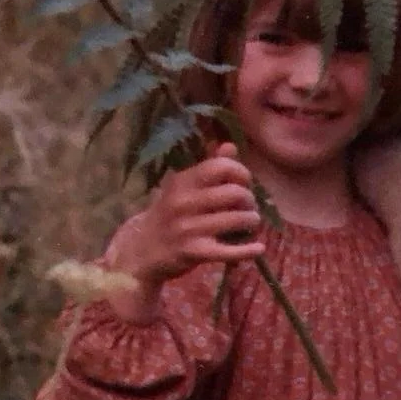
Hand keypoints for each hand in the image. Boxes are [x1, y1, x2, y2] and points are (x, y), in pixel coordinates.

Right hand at [103, 143, 263, 319]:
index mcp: (183, 182)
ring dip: (251, 222)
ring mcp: (189, 228)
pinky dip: (249, 250)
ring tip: (249, 224)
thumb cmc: (169, 216)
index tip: (244, 184)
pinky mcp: (195, 252)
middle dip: (250, 200)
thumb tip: (231, 146)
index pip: (222, 167)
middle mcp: (185, 202)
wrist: (141, 251)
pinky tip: (258, 248)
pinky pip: (230, 251)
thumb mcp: (182, 188)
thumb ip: (208, 168)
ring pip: (237, 220)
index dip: (241, 173)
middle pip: (235, 193)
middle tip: (248, 207)